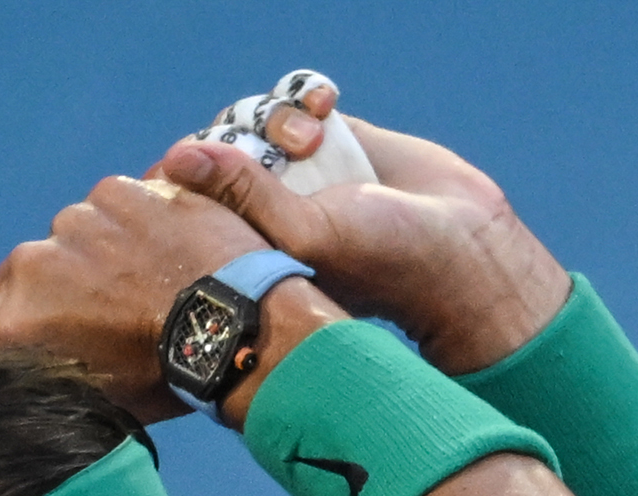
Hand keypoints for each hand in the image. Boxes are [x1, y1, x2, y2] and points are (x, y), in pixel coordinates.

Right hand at [0, 175, 271, 422]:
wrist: (238, 327)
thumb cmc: (165, 378)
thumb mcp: (92, 401)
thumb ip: (38, 371)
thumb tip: (19, 368)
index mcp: (14, 325)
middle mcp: (31, 267)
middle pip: (20, 275)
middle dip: (55, 291)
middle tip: (109, 316)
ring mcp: (76, 223)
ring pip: (70, 239)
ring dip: (98, 256)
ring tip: (150, 283)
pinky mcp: (120, 191)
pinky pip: (111, 206)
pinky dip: (133, 224)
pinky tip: (169, 253)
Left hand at [152, 76, 571, 373]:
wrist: (460, 243)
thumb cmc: (380, 260)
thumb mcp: (303, 233)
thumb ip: (242, 194)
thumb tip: (176, 158)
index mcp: (240, 242)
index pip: (184, 196)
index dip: (191, 169)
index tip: (216, 162)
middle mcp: (262, 207)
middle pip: (217, 146)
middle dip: (244, 135)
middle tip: (291, 151)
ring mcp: (296, 171)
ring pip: (254, 117)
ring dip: (280, 114)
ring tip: (316, 137)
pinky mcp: (331, 137)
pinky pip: (294, 97)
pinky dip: (305, 92)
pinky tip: (329, 101)